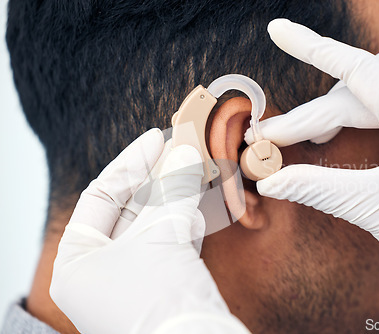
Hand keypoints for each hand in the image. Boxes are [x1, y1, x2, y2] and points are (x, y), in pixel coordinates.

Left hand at [50, 129, 248, 333]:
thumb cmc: (159, 300)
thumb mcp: (160, 236)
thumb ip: (172, 190)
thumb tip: (185, 152)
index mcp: (78, 262)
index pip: (101, 196)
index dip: (131, 164)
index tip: (156, 139)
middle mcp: (100, 270)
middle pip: (130, 208)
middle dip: (159, 178)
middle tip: (181, 150)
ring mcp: (132, 279)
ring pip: (154, 224)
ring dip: (177, 197)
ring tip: (195, 169)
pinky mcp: (161, 284)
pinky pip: (170, 242)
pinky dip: (185, 221)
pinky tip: (199, 203)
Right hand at [246, 19, 378, 327]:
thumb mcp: (372, 209)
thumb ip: (315, 187)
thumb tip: (269, 182)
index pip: (356, 72)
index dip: (311, 49)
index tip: (277, 31)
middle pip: (362, 85)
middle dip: (314, 111)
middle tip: (275, 136)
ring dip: (345, 95)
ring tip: (318, 127)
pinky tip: (368, 102)